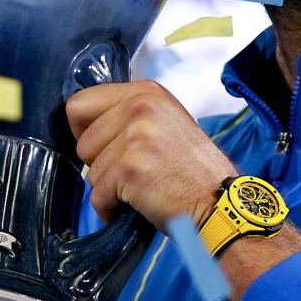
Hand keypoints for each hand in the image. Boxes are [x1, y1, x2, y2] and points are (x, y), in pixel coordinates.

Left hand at [67, 80, 236, 229]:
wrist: (220, 201)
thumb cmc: (191, 169)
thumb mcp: (164, 121)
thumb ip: (128, 115)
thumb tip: (83, 125)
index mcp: (146, 92)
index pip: (79, 104)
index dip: (85, 132)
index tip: (106, 147)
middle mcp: (139, 106)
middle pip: (82, 142)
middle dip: (101, 164)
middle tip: (135, 171)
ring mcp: (135, 136)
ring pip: (90, 172)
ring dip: (110, 188)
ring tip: (143, 187)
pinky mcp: (130, 168)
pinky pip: (98, 196)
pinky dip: (112, 209)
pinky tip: (138, 205)